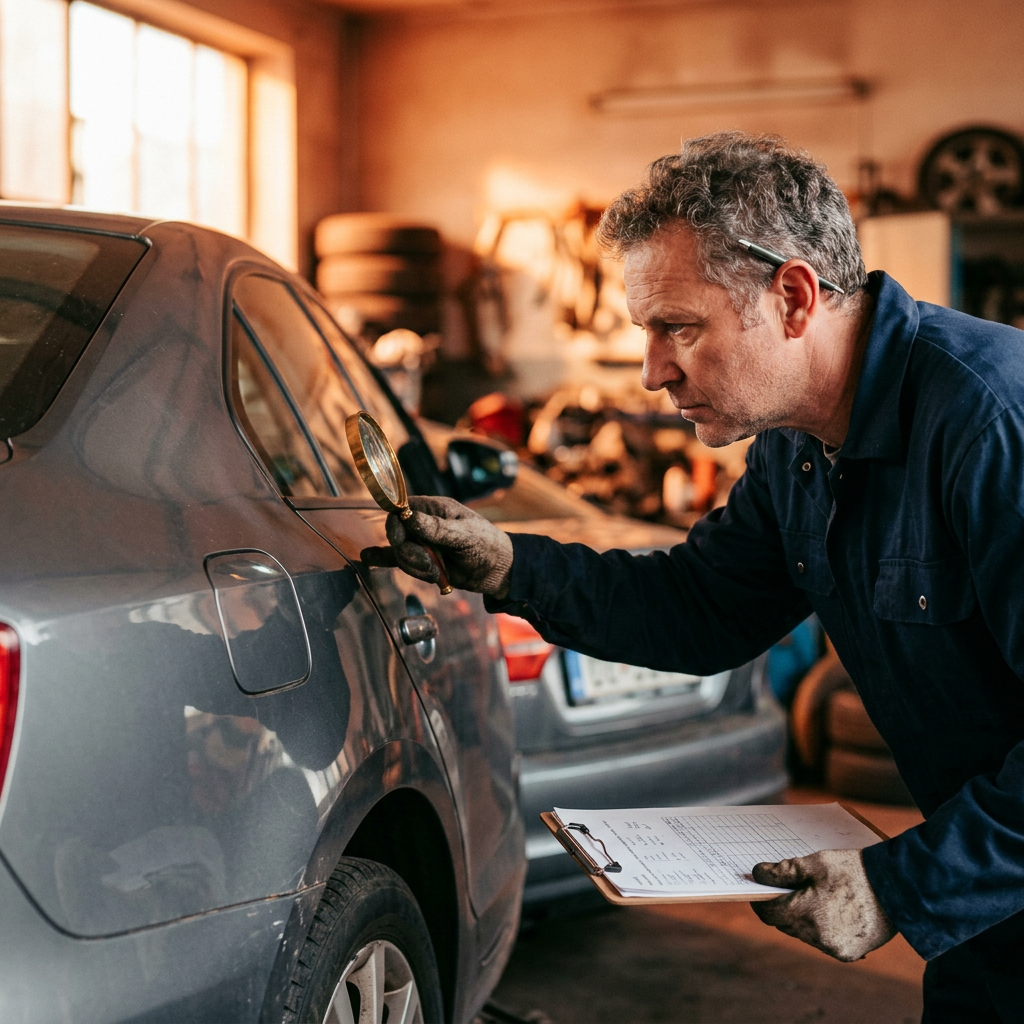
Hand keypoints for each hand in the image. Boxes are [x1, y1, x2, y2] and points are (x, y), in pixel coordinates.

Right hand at [363, 495, 513, 596]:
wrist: (500, 571)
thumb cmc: (488, 545)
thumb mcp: (465, 535)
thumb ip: (437, 528)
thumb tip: (409, 516)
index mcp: (434, 509)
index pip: (401, 510)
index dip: (396, 526)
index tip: (402, 541)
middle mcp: (424, 524)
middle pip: (397, 535)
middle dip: (409, 554)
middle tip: (428, 565)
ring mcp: (422, 543)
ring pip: (400, 553)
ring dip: (414, 567)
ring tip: (436, 573)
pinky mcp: (422, 561)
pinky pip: (397, 560)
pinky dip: (383, 560)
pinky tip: (367, 558)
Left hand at [750, 849, 895, 961]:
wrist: (898, 888)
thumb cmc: (855, 871)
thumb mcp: (815, 863)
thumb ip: (783, 871)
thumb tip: (758, 875)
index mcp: (807, 914)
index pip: (769, 913)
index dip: (762, 899)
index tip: (761, 887)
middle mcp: (819, 938)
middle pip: (786, 924)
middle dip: (783, 906)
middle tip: (788, 888)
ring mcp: (835, 949)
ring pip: (803, 934)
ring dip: (801, 918)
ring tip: (813, 897)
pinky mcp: (849, 954)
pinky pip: (823, 942)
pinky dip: (820, 928)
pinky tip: (830, 910)